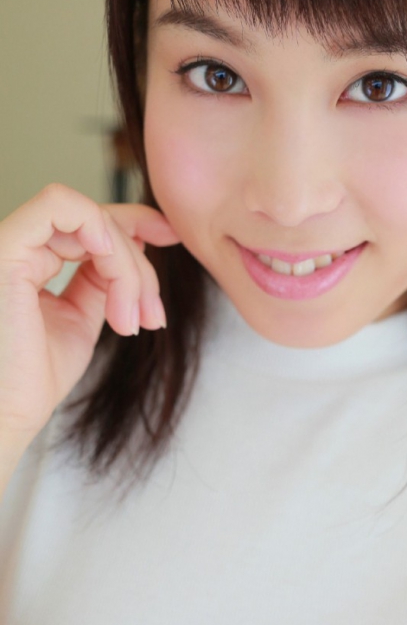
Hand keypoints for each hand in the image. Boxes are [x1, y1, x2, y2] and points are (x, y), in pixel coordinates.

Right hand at [0, 182, 181, 447]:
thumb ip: (102, 279)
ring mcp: (8, 245)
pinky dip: (98, 229)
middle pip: (98, 221)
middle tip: (150, 317)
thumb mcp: (81, 318)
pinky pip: (59, 206)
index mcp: (29, 260)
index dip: (135, 220)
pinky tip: (110, 267)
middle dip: (140, 267)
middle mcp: (16, 246)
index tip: (172, 236)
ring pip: (90, 217)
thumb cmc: (32, 380)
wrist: (2, 417)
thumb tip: (139, 240)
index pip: (88, 221)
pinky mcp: (5, 250)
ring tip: (130, 320)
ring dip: (127, 266)